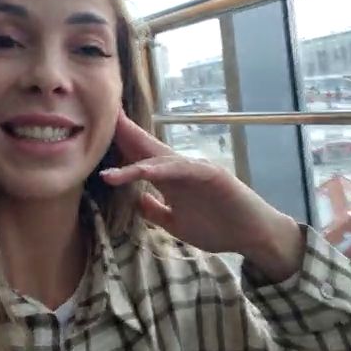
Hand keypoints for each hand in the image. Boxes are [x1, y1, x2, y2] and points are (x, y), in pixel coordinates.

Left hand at [100, 110, 303, 280]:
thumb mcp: (177, 224)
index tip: (97, 132)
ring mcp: (196, 170)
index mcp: (170, 181)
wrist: (254, 235)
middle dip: (125, 133)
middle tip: (103, 115)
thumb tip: (137, 199)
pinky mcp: (211, 175)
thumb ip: (156, 211)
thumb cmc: (218, 228)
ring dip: (135, 158)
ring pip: (161, 159)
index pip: (141, 158)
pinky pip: (183, 170)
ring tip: (110, 163)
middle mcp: (180, 170)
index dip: (121, 144)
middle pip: (147, 148)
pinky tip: (145, 170)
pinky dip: (163, 170)